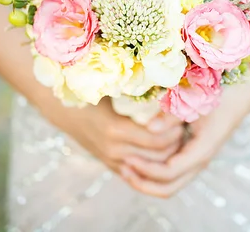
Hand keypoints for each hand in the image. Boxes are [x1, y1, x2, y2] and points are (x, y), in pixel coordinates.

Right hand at [41, 97, 183, 173]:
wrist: (61, 109)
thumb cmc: (89, 90)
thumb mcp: (112, 86)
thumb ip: (137, 85)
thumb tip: (169, 76)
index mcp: (115, 129)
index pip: (158, 138)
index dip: (175, 128)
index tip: (184, 112)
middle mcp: (114, 150)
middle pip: (160, 155)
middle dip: (178, 141)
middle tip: (188, 123)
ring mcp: (113, 161)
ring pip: (153, 166)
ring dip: (171, 152)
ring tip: (181, 133)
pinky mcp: (113, 166)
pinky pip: (142, 172)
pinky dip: (158, 162)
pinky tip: (168, 146)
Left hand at [120, 84, 249, 197]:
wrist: (243, 92)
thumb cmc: (220, 92)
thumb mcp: (195, 100)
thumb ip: (172, 114)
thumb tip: (148, 127)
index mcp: (202, 149)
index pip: (168, 172)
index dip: (146, 169)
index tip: (126, 157)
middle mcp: (200, 160)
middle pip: (168, 188)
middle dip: (143, 182)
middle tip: (121, 167)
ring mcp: (197, 159)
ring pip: (170, 184)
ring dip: (146, 180)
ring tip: (124, 167)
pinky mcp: (193, 153)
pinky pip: (171, 174)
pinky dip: (153, 173)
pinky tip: (137, 159)